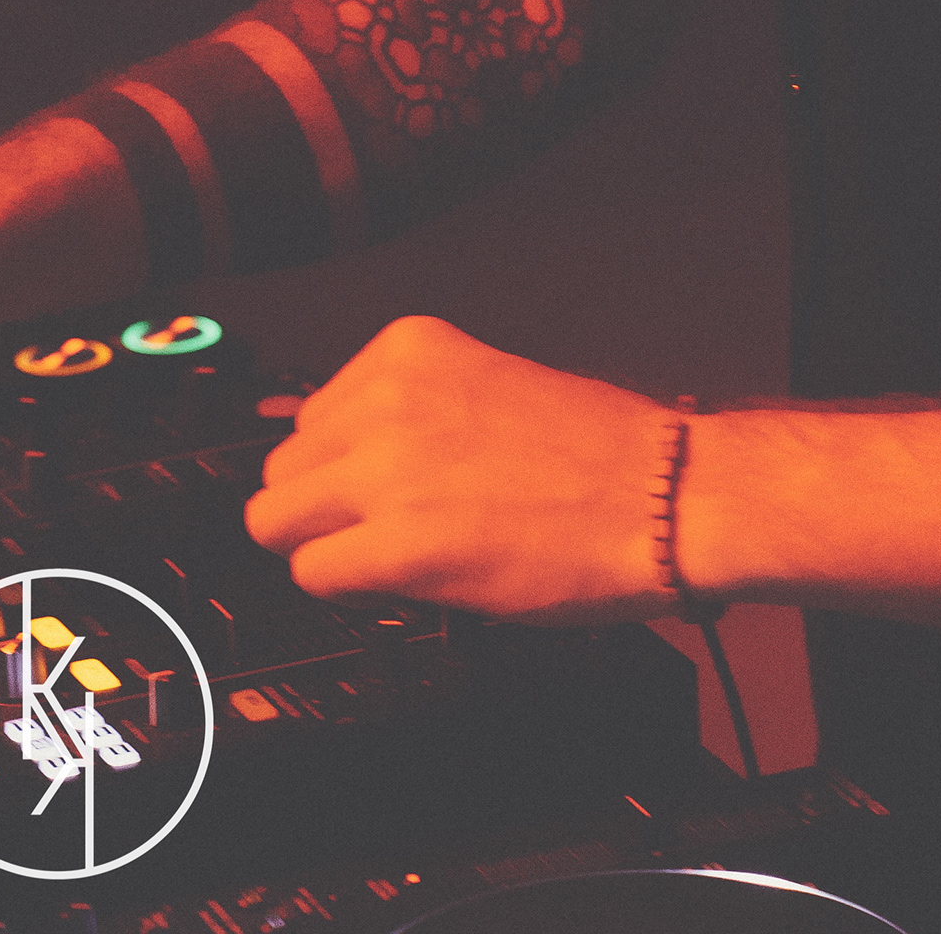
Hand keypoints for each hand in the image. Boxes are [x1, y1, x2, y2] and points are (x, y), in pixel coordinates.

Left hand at [245, 314, 680, 623]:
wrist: (666, 498)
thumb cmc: (603, 453)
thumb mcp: (487, 383)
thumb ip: (410, 408)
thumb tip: (350, 455)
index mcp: (407, 350)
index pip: (313, 416)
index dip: (341, 468)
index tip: (372, 491)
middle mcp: (385, 398)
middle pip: (284, 469)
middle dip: (322, 509)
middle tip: (375, 532)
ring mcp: (386, 469)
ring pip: (275, 522)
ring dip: (324, 548)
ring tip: (386, 558)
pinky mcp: (399, 542)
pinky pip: (312, 573)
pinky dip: (346, 591)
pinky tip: (396, 586)